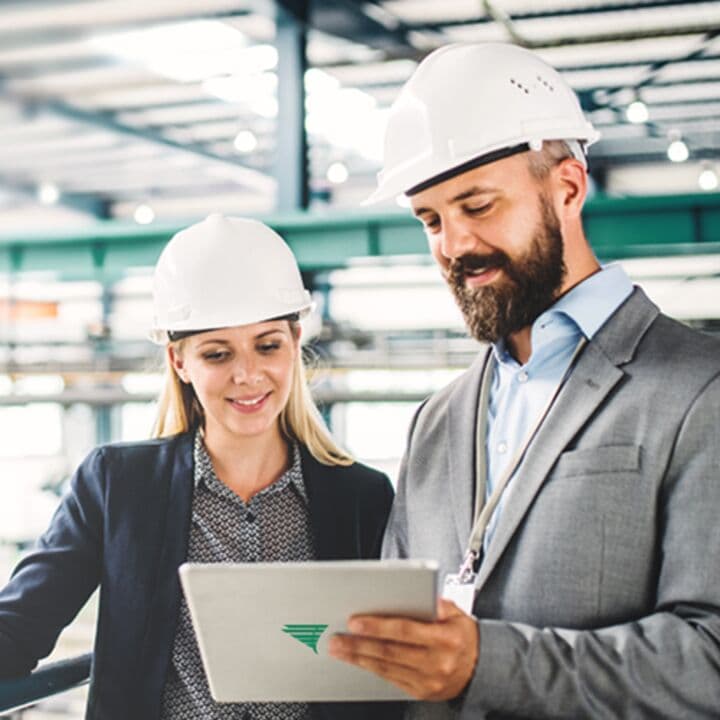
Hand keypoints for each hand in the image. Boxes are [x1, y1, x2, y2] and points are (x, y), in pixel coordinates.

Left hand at [327, 598, 478, 700]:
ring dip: (359, 658)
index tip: (355, 621)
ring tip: (339, 649)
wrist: (483, 668)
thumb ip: (437, 603)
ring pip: (387, 668)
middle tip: (336, 638)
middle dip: (359, 644)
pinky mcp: (422, 692)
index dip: (377, 626)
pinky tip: (358, 660)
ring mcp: (429, 681)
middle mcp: (437, 662)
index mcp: (446, 638)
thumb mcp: (458, 613)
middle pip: (390, 651)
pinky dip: (372, 669)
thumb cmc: (464, 635)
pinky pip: (391, 680)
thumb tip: (418, 594)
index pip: (405, 630)